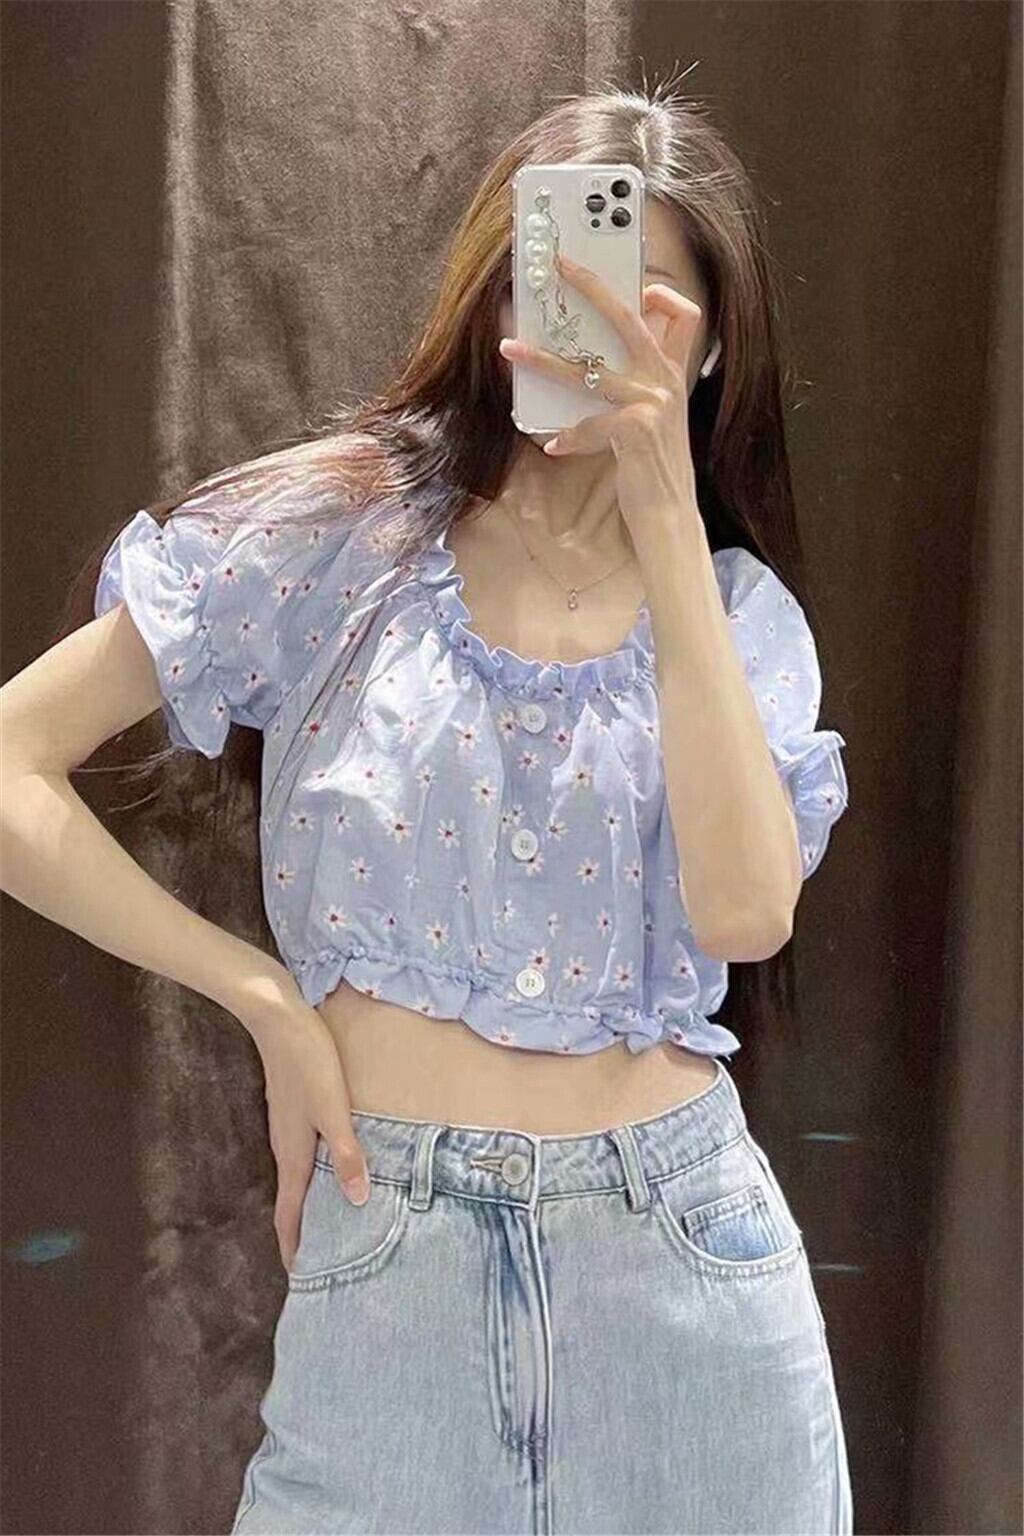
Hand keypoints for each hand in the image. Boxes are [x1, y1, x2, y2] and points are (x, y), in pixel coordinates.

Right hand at [240, 988, 371, 1273]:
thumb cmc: (307, 1061)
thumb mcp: (334, 1108)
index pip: (289, 1213)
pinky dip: (311, 1176)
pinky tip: (328, 1168)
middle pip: (291, 1201)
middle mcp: (286, 1146)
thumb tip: (356, 1200)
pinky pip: (301, 1155)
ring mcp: (287, 1127)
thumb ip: (346, 1153)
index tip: (300, 1277)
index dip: (294, 1246)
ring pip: (296, 1178)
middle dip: (302, 1232)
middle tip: (320, 1258)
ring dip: (307, 1204)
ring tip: (327, 1222)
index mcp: (294, 1153)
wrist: (277, 1017)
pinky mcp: (292, 1110)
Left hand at [498, 250, 703, 541]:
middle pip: (628, 316)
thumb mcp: (656, 420)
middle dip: (591, 285)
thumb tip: (592, 365)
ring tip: (510, 350)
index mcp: (672, 374)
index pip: (683, 315)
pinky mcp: (636, 431)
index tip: (638, 286)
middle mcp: (665, 381)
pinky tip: (554, 444)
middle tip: (560, 266)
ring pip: (588, 369)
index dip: (662, 294)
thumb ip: (637, 388)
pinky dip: (568, 435)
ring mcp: (652, 403)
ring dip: (543, 359)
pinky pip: (588, 424)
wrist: (670, 516)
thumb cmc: (653, 468)